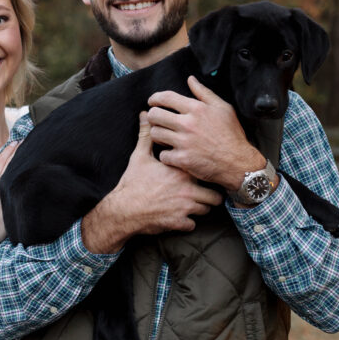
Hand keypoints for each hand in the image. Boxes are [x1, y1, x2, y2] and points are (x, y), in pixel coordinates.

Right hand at [81, 113, 222, 253]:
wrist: (123, 209)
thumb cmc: (132, 182)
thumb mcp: (139, 156)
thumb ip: (147, 135)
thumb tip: (145, 114)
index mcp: (181, 170)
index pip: (207, 170)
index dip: (206, 173)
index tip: (205, 173)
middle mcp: (188, 189)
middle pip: (215, 195)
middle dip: (210, 195)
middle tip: (204, 193)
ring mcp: (185, 207)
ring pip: (206, 210)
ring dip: (200, 209)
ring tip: (192, 205)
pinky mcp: (179, 223)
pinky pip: (192, 225)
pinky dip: (187, 222)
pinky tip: (180, 217)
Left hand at [147, 76, 264, 190]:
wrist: (238, 162)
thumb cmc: (231, 134)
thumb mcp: (223, 108)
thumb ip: (204, 93)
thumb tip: (190, 79)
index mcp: (197, 109)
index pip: (166, 97)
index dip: (154, 98)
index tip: (152, 101)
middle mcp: (188, 124)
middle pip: (154, 115)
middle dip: (153, 116)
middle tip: (156, 120)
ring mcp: (184, 142)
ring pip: (155, 134)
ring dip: (158, 135)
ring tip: (164, 136)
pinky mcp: (183, 160)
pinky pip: (162, 155)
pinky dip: (166, 155)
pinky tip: (173, 153)